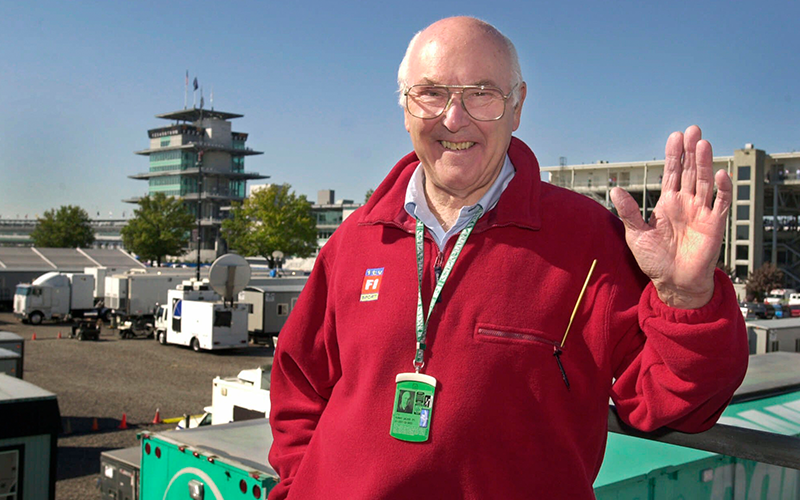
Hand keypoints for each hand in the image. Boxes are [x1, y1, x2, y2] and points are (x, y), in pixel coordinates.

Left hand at [610, 126, 731, 308]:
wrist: (673, 283)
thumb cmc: (654, 260)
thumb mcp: (636, 235)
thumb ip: (629, 212)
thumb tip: (615, 190)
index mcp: (667, 203)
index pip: (672, 173)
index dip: (674, 155)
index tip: (674, 136)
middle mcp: (686, 203)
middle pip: (690, 172)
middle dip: (691, 152)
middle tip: (693, 130)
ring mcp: (701, 212)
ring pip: (705, 182)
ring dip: (704, 163)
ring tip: (702, 143)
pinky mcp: (714, 225)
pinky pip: (720, 204)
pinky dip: (722, 189)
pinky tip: (720, 173)